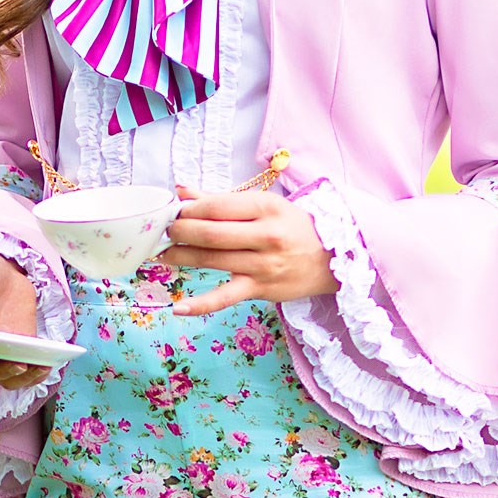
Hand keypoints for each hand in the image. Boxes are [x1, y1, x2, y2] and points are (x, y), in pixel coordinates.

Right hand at [0, 249, 44, 389]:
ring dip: (23, 379)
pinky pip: (27, 371)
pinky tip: (47, 364)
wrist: (2, 270)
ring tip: (38, 366)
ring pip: (8, 379)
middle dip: (3, 371)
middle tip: (19, 362)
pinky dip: (37, 373)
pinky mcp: (20, 349)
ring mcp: (0, 352)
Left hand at [160, 184, 338, 315]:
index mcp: (266, 207)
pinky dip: (201, 304)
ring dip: (181, 256)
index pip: (217, 206)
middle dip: (180, 231)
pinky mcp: (260, 289)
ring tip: (164, 254)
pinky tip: (178, 307)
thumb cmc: (294, 228)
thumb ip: (221, 200)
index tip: (175, 211)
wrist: (333, 260)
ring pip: (212, 260)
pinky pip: (225, 297)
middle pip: (210, 232)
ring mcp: (262, 264)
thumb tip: (182, 190)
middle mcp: (265, 235)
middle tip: (166, 232)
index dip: (189, 209)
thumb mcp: (265, 206)